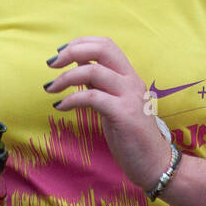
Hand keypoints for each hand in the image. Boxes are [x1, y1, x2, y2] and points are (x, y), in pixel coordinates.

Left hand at [44, 36, 173, 192]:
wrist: (155, 163)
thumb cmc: (131, 135)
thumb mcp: (115, 102)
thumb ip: (100, 84)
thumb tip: (79, 65)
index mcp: (129, 76)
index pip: (106, 44)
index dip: (81, 43)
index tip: (61, 52)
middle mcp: (131, 81)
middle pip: (102, 49)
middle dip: (72, 51)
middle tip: (51, 63)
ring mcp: (130, 96)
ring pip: (94, 71)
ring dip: (66, 77)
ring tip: (50, 88)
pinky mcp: (124, 114)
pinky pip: (93, 97)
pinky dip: (72, 99)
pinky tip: (61, 107)